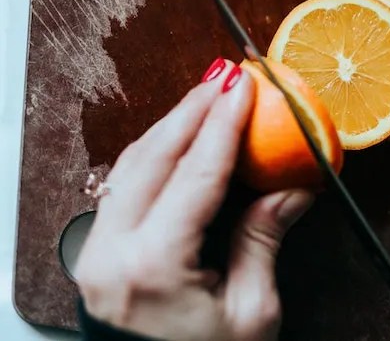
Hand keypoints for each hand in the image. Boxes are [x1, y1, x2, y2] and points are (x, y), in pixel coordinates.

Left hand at [75, 59, 312, 340]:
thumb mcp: (252, 312)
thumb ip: (264, 240)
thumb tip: (293, 188)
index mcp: (154, 267)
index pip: (195, 174)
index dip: (224, 124)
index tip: (245, 86)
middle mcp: (112, 253)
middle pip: (152, 157)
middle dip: (192, 109)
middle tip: (225, 76)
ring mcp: (97, 253)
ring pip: (130, 167)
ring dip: (171, 127)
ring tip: (207, 97)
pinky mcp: (98, 256)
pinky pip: (125, 188)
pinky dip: (155, 157)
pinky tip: (181, 140)